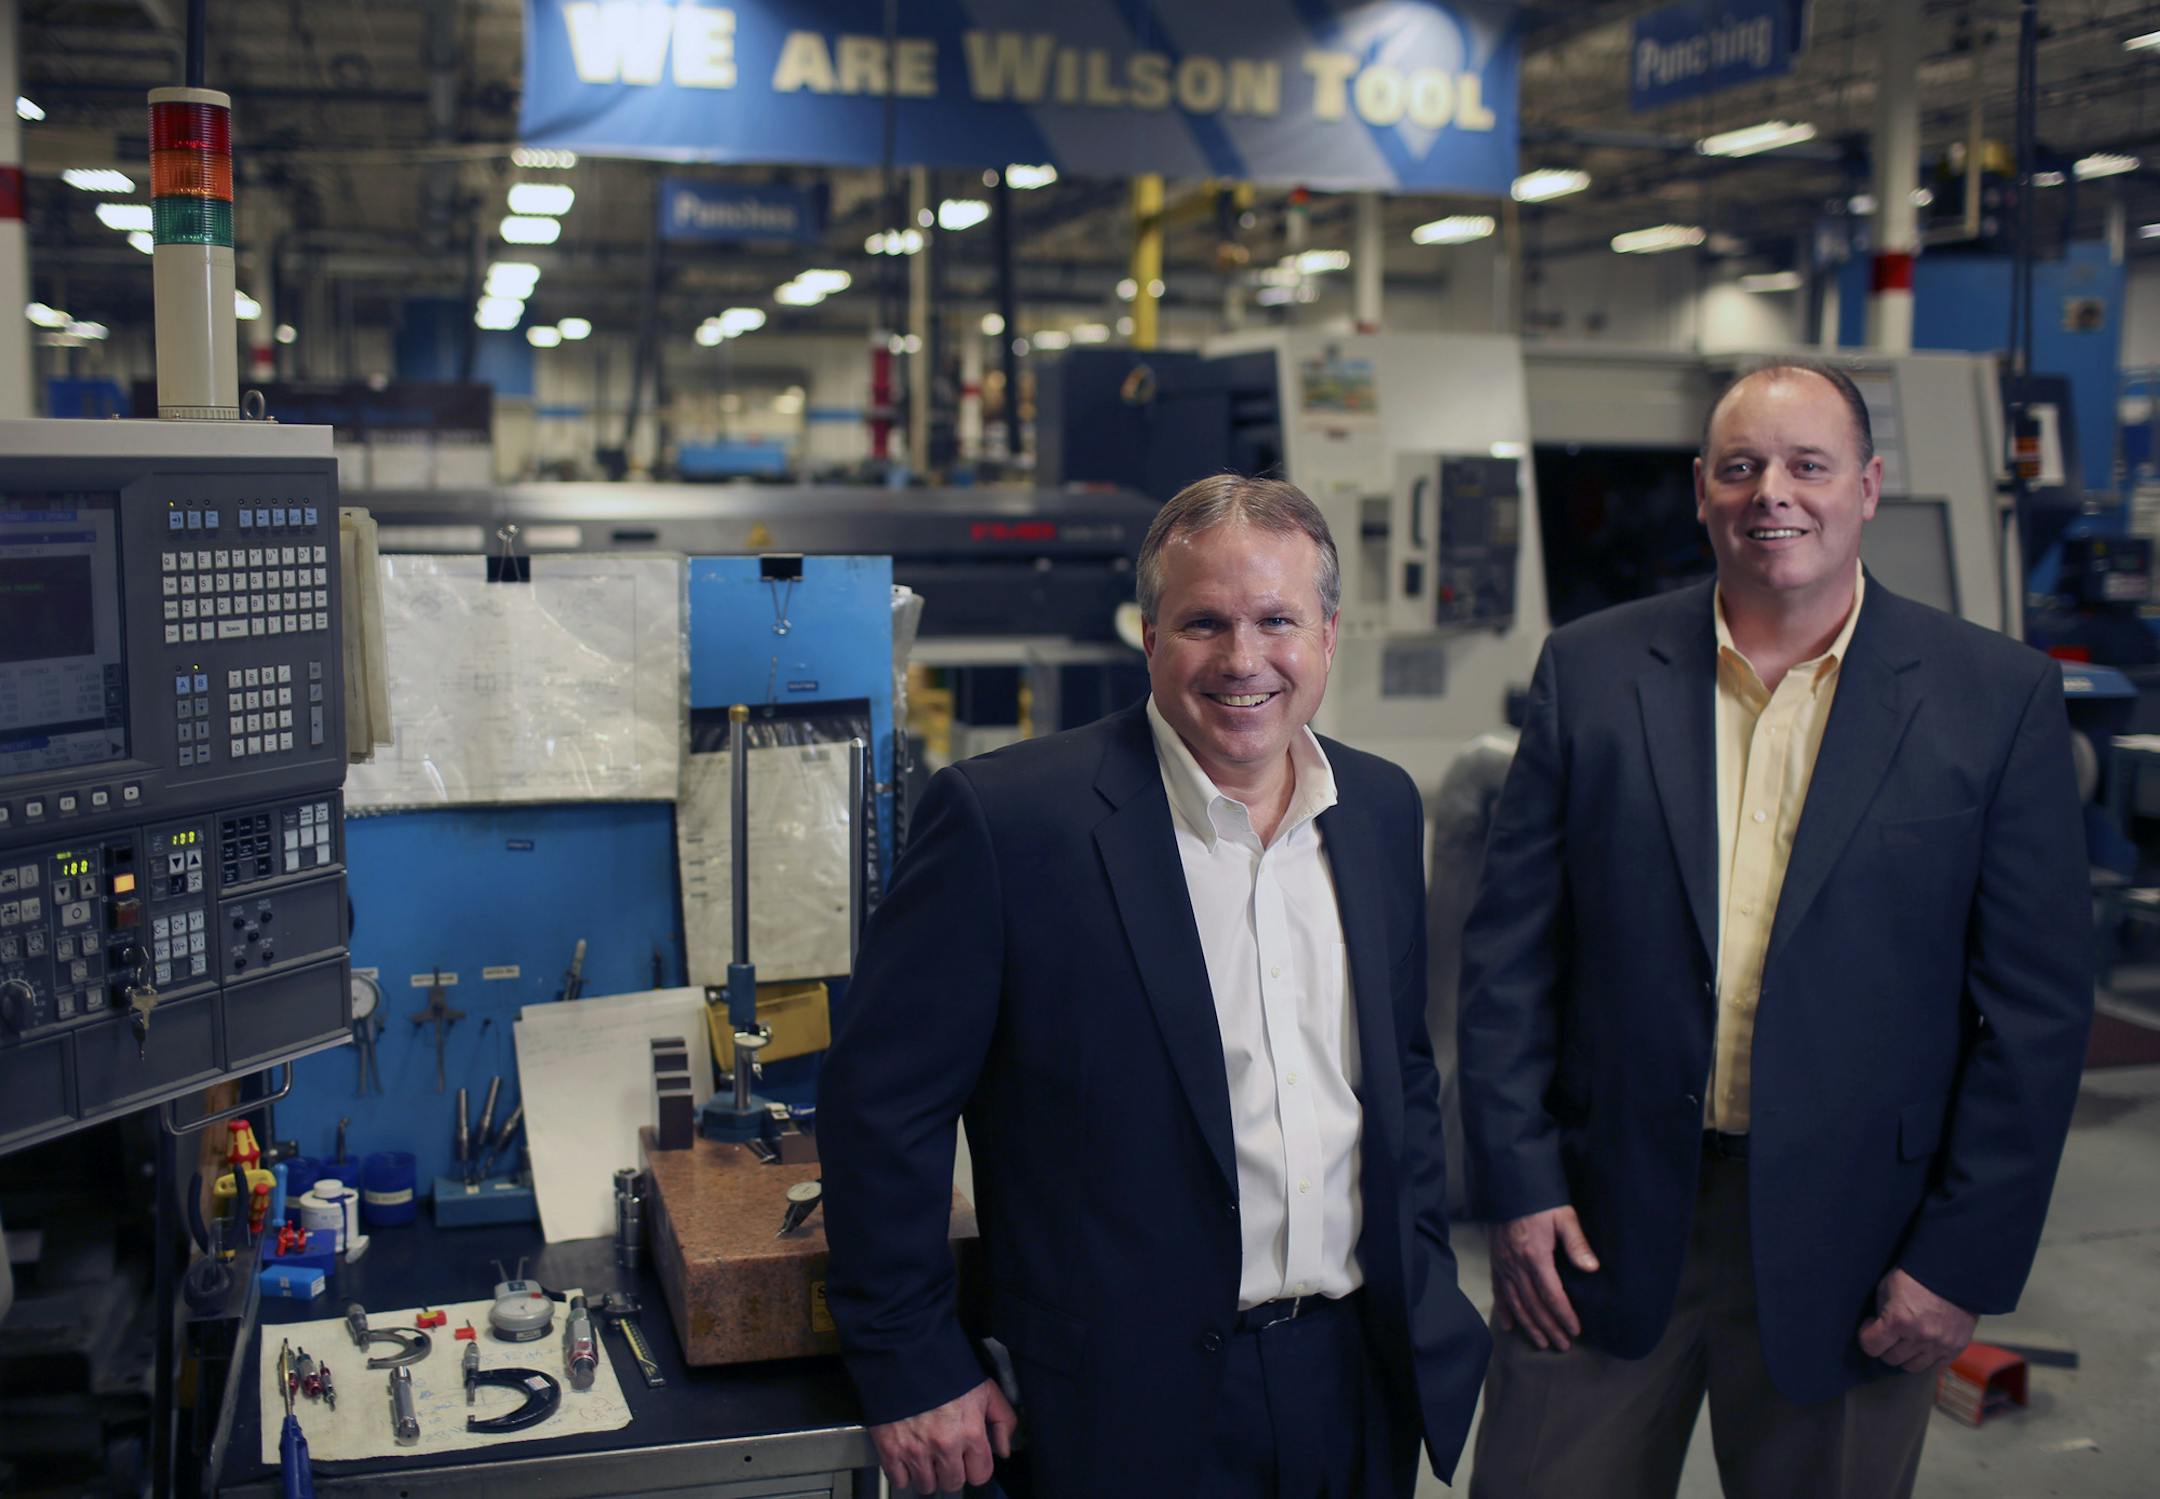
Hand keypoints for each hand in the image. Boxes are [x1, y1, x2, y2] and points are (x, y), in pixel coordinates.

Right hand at [869, 1377, 1017, 1494]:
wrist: (904, 1351)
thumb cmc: (944, 1367)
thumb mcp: (985, 1388)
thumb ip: (1003, 1420)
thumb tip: (1003, 1450)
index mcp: (970, 1432)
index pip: (980, 1475)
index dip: (976, 1467)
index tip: (969, 1459)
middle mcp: (944, 1446)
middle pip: (953, 1483)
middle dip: (951, 1471)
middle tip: (946, 1453)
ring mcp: (916, 1450)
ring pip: (926, 1486)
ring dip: (927, 1473)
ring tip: (926, 1452)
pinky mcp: (890, 1449)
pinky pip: (899, 1481)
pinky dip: (903, 1472)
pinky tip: (907, 1455)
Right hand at [1489, 1205, 1599, 1350]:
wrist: (1508, 1185)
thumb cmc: (1539, 1200)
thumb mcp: (1564, 1216)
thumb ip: (1576, 1244)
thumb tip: (1591, 1268)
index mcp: (1536, 1256)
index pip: (1552, 1295)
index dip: (1564, 1316)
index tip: (1575, 1330)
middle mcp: (1516, 1265)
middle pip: (1533, 1305)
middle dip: (1548, 1328)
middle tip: (1562, 1345)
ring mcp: (1503, 1265)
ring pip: (1515, 1303)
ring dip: (1529, 1325)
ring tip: (1541, 1342)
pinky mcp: (1495, 1261)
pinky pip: (1498, 1291)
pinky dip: (1503, 1310)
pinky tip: (1508, 1326)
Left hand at [1858, 1267, 1975, 1372]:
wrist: (1953, 1272)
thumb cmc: (1916, 1275)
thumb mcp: (1887, 1286)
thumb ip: (1881, 1310)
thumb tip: (1876, 1326)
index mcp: (1898, 1320)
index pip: (1871, 1346)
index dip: (1866, 1336)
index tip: (1871, 1326)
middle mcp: (1919, 1337)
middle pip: (1891, 1359)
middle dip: (1885, 1347)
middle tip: (1888, 1333)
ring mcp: (1939, 1345)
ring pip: (1912, 1367)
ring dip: (1905, 1356)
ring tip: (1906, 1340)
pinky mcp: (1955, 1348)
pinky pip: (1935, 1366)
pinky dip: (1926, 1358)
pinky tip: (1922, 1344)